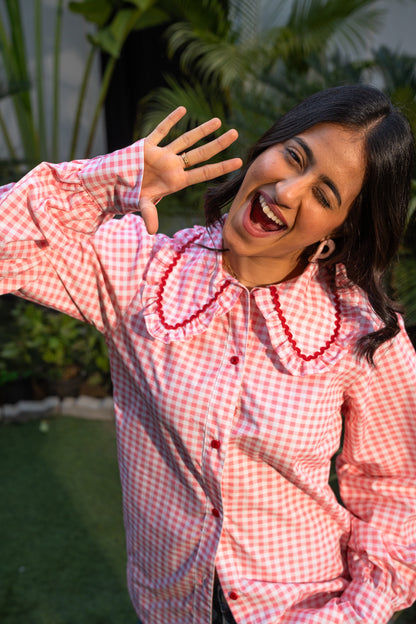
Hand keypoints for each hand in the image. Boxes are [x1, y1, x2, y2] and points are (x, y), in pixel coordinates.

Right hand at [139, 107, 241, 233]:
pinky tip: (183, 110)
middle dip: (218, 144)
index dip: (221, 167)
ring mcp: (162, 155)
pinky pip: (161, 131)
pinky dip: (171, 120)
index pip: (204, 173)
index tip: (239, 162)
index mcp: (176, 181)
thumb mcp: (142, 205)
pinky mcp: (148, 146)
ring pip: (186, 140)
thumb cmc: (132, 197)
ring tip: (218, 121)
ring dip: (201, 130)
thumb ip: (149, 214)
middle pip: (200, 154)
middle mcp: (173, 166)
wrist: (115, 185)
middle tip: (235, 134)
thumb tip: (152, 231)